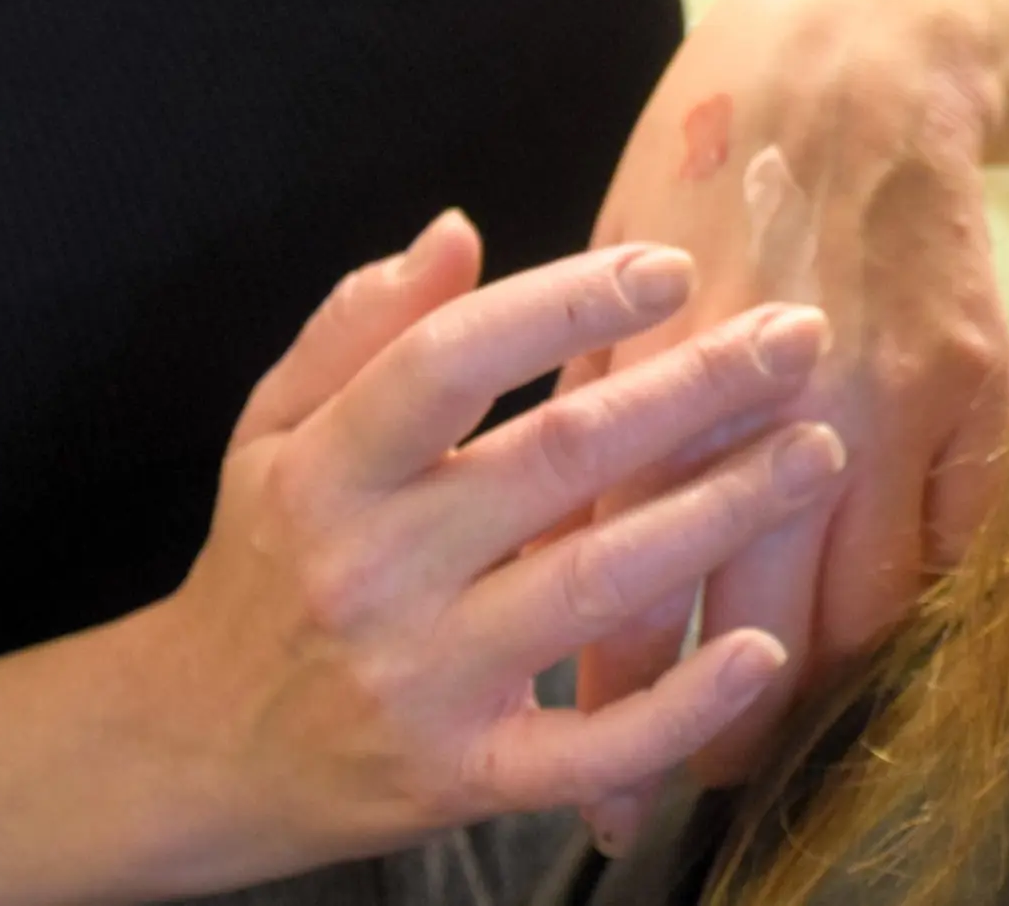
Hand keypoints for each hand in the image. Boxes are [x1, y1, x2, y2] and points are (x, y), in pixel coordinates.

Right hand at [131, 212, 847, 885]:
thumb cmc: (263, 564)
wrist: (192, 754)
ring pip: (594, 585)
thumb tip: (455, 231)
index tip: (673, 265)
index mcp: (326, 470)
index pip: (450, 364)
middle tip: (801, 338)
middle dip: (692, 392)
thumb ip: (359, 326)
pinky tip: (761, 651)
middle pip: (555, 461)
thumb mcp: (274, 429)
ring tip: (817, 450)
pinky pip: (586, 749)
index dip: (566, 305)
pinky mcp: (461, 777)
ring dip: (719, 513)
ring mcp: (420, 680)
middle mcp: (372, 570)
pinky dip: (680, 707)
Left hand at [568, 0, 1008, 798]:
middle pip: (755, 628)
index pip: (632, 594)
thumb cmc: (700, 166)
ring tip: (786, 728)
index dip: (609, 715)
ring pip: (867, 607)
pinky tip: (884, 633)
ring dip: (824, 681)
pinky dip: (921, 600)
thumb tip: (550, 568)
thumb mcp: (605, 290)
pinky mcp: (975, 386)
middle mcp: (780, 411)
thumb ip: (586, 428)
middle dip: (716, 733)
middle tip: (689, 788)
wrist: (847, 60)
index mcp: (665, 388)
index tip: (591, 794)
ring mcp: (892, 403)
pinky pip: (958, 543)